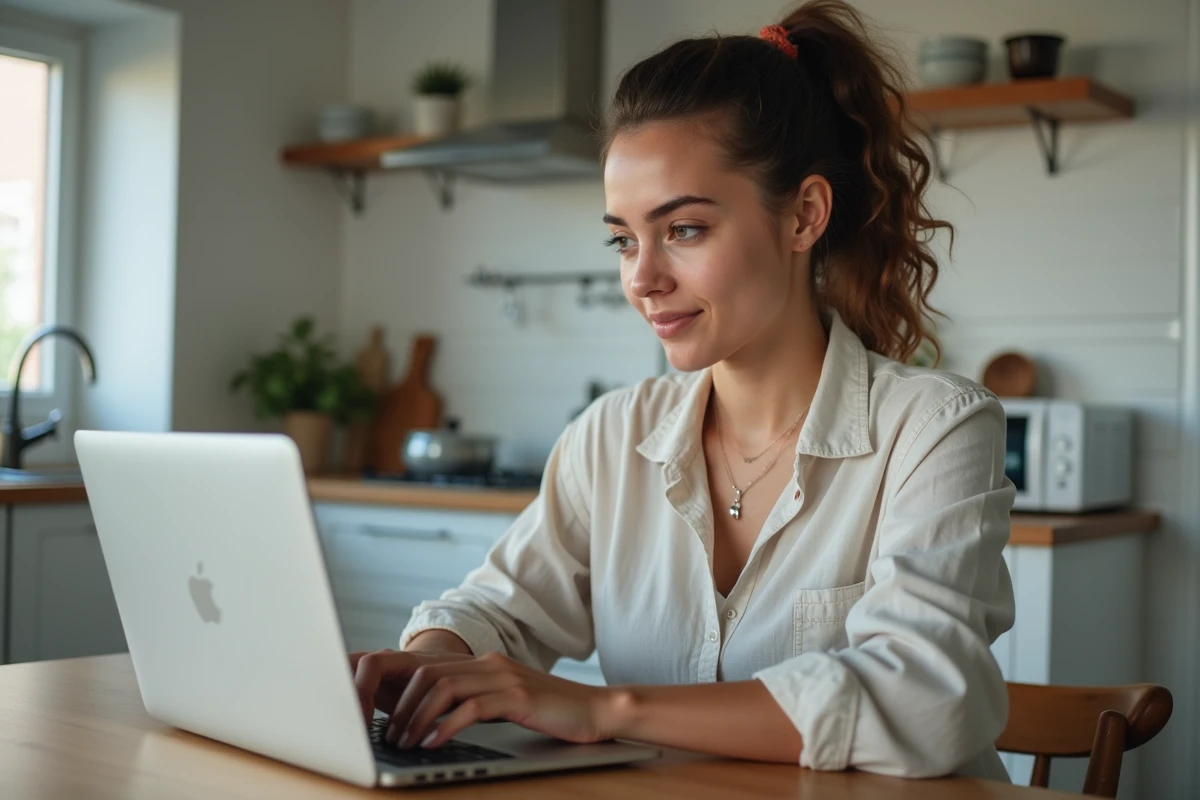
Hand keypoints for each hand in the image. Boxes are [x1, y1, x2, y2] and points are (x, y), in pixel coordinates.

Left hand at [354, 649, 618, 749]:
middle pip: (426, 674)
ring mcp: (502, 677)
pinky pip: (470, 708)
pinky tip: (434, 743)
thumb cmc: (551, 712)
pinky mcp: (516, 696)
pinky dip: (445, 726)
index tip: (378, 713)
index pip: (426, 667)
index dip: (396, 687)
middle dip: (398, 706)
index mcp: (482, 663)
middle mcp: (488, 664)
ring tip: (405, 742)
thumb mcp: (505, 702)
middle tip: (386, 735)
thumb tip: (431, 719)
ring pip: (442, 688)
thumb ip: (473, 701)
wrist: (597, 710)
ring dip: (416, 718)